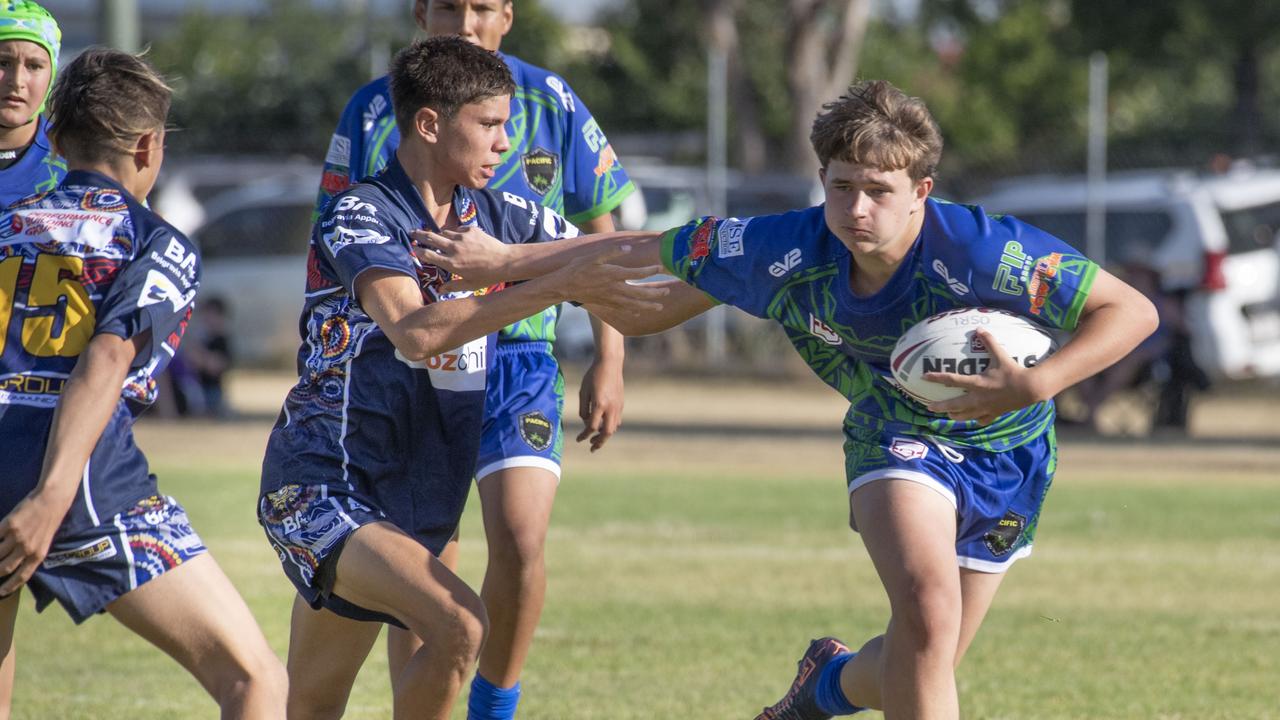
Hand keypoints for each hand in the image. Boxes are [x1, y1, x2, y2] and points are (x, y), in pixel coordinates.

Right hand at [0, 494, 65, 595]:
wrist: (52, 500)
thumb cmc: (50, 520)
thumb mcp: (45, 541)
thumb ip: (32, 553)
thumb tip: (17, 564)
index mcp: (39, 554)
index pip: (22, 576)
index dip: (10, 586)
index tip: (1, 593)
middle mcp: (28, 548)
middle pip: (5, 568)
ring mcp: (17, 537)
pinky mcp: (9, 525)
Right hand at [412, 226, 510, 290]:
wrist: (505, 261)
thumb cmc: (486, 276)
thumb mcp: (469, 285)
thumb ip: (452, 287)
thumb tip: (439, 290)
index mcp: (451, 263)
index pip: (428, 254)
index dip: (418, 251)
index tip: (413, 249)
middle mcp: (453, 248)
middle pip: (430, 238)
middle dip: (419, 234)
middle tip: (412, 232)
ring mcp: (462, 237)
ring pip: (443, 232)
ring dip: (438, 234)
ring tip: (435, 236)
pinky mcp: (470, 230)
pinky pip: (457, 229)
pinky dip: (454, 233)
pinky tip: (458, 238)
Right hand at [552, 245, 667, 315]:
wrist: (564, 286)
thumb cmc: (578, 268)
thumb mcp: (593, 255)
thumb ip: (611, 251)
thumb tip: (628, 248)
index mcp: (614, 274)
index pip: (638, 273)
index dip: (651, 270)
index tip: (661, 267)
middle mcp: (615, 288)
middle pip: (640, 293)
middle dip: (655, 293)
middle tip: (667, 292)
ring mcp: (611, 298)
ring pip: (634, 304)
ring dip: (648, 306)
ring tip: (659, 307)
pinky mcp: (606, 303)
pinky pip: (622, 309)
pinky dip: (633, 311)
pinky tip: (639, 312)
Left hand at [578, 358, 623, 451]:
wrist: (610, 363)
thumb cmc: (593, 376)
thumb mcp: (583, 391)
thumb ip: (584, 408)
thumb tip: (587, 421)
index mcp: (599, 404)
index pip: (592, 427)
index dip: (584, 435)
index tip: (579, 439)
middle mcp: (611, 407)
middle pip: (607, 432)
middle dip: (599, 442)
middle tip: (592, 448)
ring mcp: (618, 406)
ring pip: (614, 427)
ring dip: (605, 435)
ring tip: (596, 438)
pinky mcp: (621, 403)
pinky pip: (617, 419)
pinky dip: (610, 426)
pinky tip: (603, 425)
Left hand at [924, 328, 1044, 424]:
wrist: (1030, 389)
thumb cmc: (1013, 372)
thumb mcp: (1000, 355)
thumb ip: (989, 342)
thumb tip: (979, 329)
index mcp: (977, 383)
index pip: (952, 380)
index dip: (937, 378)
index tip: (925, 377)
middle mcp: (978, 398)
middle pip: (954, 405)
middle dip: (940, 406)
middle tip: (929, 407)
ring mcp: (985, 408)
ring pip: (965, 415)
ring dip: (954, 415)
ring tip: (948, 414)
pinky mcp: (994, 414)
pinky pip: (981, 420)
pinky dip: (976, 419)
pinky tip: (973, 418)